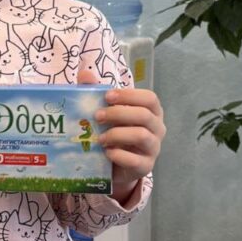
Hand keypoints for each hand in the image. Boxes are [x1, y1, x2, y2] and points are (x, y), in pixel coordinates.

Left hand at [77, 70, 165, 204]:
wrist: (116, 166)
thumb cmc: (115, 133)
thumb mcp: (106, 112)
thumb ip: (96, 92)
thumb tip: (85, 73)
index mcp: (151, 112)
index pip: (149, 98)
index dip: (129, 95)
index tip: (107, 97)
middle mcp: (157, 128)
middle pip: (144, 115)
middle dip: (118, 113)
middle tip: (97, 117)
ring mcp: (153, 148)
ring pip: (141, 135)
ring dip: (117, 134)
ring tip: (100, 138)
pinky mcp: (145, 167)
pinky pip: (135, 160)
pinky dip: (119, 155)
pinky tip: (107, 153)